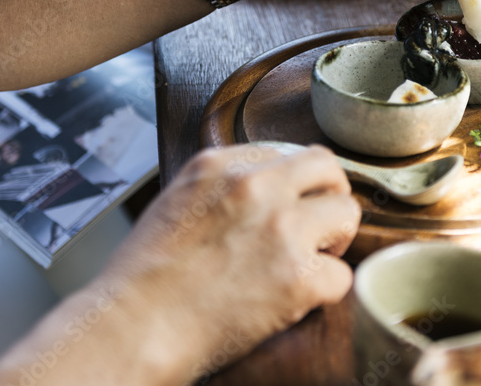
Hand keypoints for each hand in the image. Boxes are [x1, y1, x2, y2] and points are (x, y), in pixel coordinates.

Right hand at [0, 143, 360, 385]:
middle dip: (329, 196)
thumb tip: (264, 191)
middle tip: (317, 227)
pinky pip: (340, 275)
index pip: (288, 152)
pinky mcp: (298, 277)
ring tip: (307, 263)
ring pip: (347, 214)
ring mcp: (281, 229)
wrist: (132, 328)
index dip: (295, 183)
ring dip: (333, 241)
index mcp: (221, 164)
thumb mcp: (178, 200)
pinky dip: (322, 292)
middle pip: (327, 167)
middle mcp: (256, 186)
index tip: (289, 205)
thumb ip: (223, 186)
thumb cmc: (145, 277)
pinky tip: (292, 300)